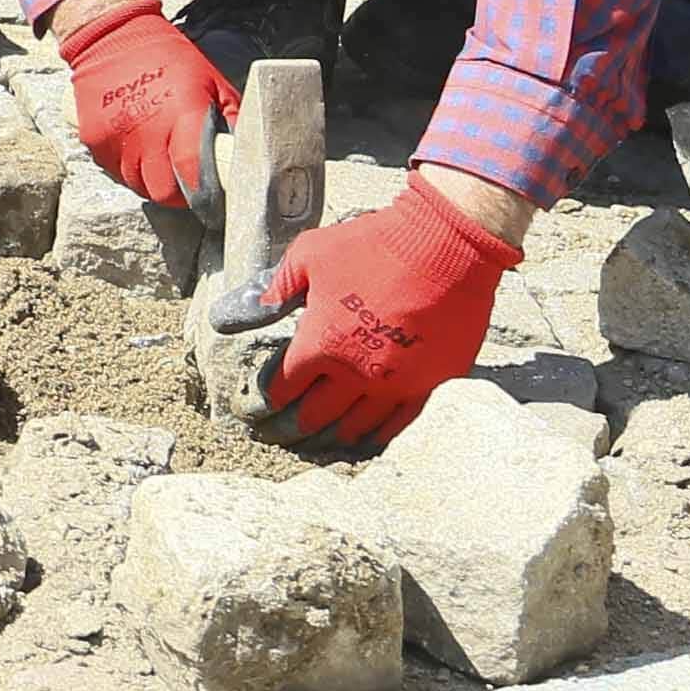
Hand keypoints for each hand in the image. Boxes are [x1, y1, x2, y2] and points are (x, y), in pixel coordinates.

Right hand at [58, 0, 239, 208]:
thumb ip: (231, 118)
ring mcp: (117, 137)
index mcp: (182, 114)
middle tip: (186, 184)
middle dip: (178, 194)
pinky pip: (115, 171)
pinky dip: (129, 169)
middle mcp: (147, 130)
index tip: (213, 198)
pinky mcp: (95, 139)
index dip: (204, 193)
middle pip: (163, 191)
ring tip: (162, 165)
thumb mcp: (212, 81)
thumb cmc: (170, 58)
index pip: (192, 172)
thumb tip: (249, 153)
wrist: (113, 35)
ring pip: (138, 185)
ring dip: (153, 182)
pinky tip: (139, 151)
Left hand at [252, 175, 526, 451]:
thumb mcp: (309, 255)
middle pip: (314, 416)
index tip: (260, 408)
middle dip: (291, 429)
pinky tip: (367, 440)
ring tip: (320, 444)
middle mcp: (354, 374)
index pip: (283, 387)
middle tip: (280, 436)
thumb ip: (276, 289)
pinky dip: (378, 436)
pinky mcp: (429, 384)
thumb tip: (244, 311)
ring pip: (356, 428)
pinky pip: (400, 424)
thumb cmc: (374, 246)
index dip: (268, 400)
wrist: (445, 248)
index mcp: (319, 345)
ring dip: (333, 438)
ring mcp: (394, 384)